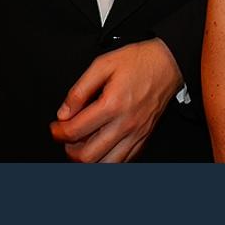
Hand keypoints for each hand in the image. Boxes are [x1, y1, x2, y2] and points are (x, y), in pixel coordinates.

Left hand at [49, 38, 180, 162]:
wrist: (168, 63)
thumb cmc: (139, 61)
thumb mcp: (103, 64)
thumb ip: (80, 90)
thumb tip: (64, 112)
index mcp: (112, 104)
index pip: (75, 131)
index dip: (58, 132)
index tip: (56, 127)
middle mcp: (125, 123)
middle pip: (88, 155)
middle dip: (69, 150)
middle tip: (66, 137)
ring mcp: (137, 133)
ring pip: (106, 164)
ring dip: (88, 160)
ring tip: (82, 145)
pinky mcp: (145, 137)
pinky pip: (124, 160)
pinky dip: (108, 159)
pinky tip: (102, 147)